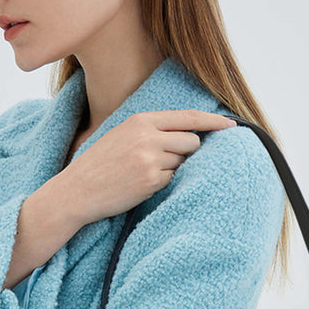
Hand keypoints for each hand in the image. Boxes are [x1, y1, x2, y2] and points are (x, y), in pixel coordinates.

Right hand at [59, 110, 236, 224]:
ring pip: (183, 162)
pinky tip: (139, 185)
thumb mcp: (122, 135)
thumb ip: (152, 129)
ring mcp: (151, 158)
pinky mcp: (151, 180)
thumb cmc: (99, 164)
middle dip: (186, 153)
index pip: (188, 117)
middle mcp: (148, 136)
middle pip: (191, 141)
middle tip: (164, 161)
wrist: (77, 191)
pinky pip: (172, 180)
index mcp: (141, 120)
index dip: (213, 121)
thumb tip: (188, 133)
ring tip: (143, 173)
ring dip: (172, 169)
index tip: (231, 125)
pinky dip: (161, 184)